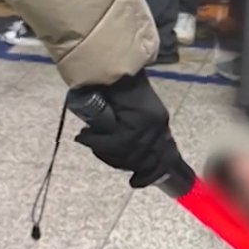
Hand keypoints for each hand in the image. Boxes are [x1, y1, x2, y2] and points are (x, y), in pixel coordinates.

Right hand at [74, 71, 183, 187]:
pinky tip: (85, 135)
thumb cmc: (115, 84)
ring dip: (105, 151)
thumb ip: (130, 130)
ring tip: (90, 138)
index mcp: (159, 122)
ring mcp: (147, 128)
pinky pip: (114, 145)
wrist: (112, 65)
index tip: (137, 183)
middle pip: (144, 161)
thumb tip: (125, 154)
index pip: (163, 158)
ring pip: (126, 155)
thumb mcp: (129, 111)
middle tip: (104, 154)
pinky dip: (96, 142)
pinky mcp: (133, 127)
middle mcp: (157, 127)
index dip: (150, 174)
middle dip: (123, 163)